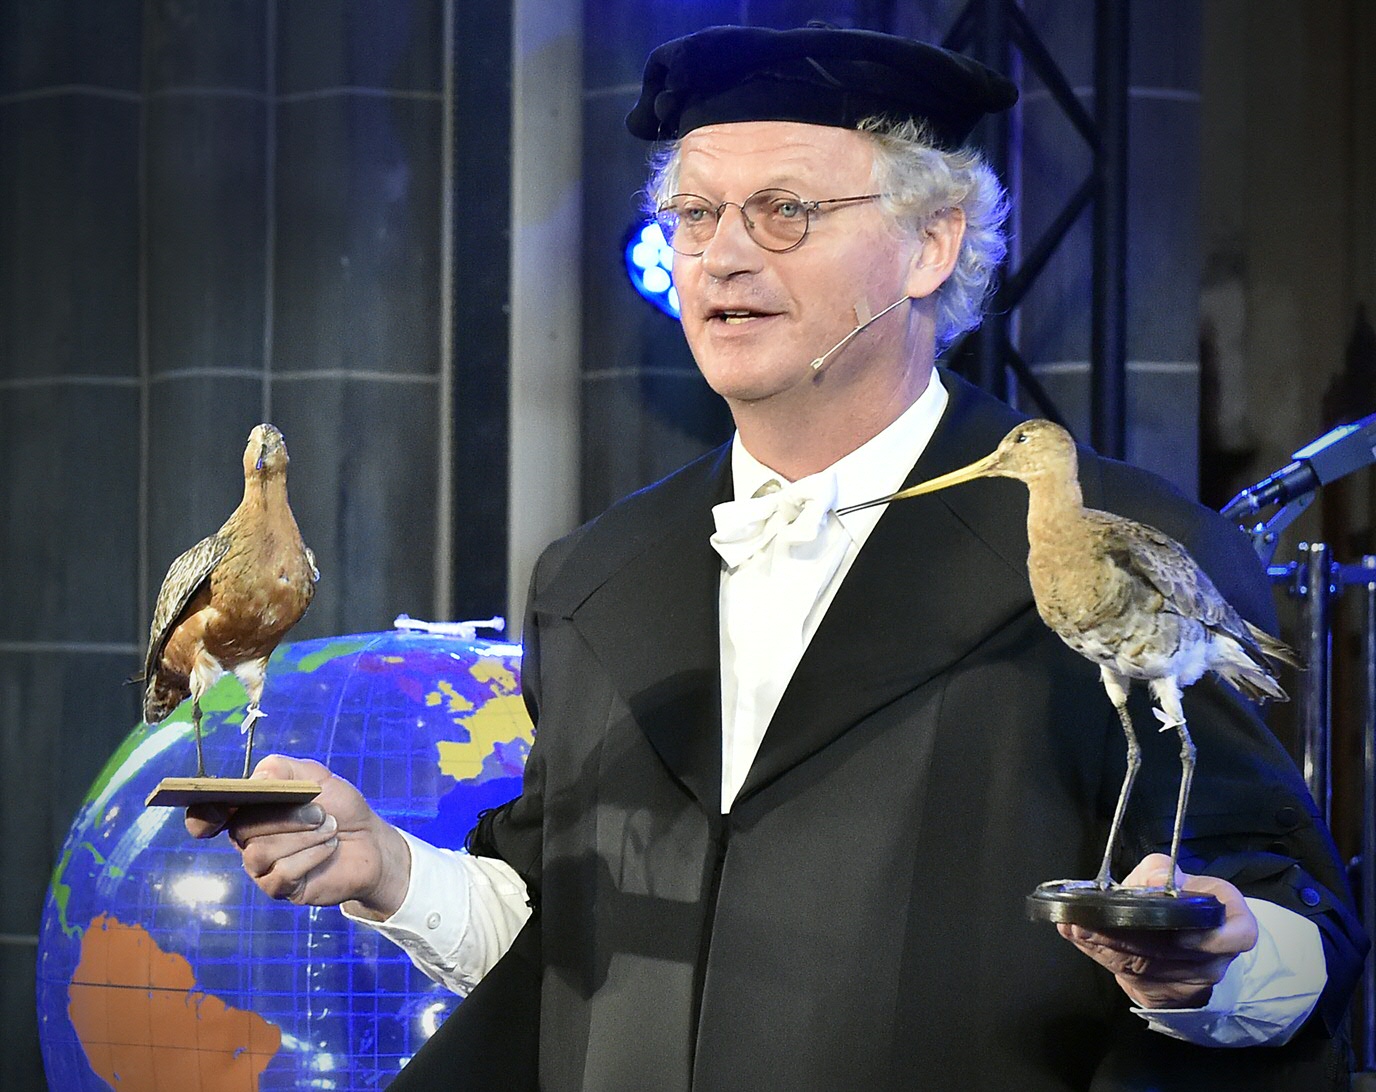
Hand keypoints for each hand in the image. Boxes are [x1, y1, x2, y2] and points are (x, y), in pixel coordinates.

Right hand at [184, 754, 411, 918]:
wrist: (370, 840)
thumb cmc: (337, 806)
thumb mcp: (314, 776)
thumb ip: (280, 770)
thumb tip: (254, 782)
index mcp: (248, 810)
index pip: (206, 815)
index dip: (203, 815)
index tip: (219, 810)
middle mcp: (248, 840)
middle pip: (241, 828)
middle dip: (283, 817)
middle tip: (320, 812)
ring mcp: (261, 867)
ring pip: (260, 852)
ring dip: (302, 836)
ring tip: (330, 828)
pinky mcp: (279, 888)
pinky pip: (281, 874)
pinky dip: (311, 856)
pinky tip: (329, 848)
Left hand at [1057, 853, 1258, 1008]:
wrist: (1175, 932)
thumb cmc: (1176, 894)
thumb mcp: (1170, 873)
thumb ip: (1160, 870)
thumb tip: (1154, 879)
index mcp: (1233, 920)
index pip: (1239, 935)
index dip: (1212, 939)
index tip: (1180, 934)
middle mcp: (1219, 955)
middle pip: (1181, 956)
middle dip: (1134, 940)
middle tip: (1095, 924)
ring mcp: (1196, 978)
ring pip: (1154, 969)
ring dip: (1112, 950)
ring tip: (1079, 929)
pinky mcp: (1170, 991)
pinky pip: (1137, 978)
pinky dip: (1104, 957)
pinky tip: (1080, 939)